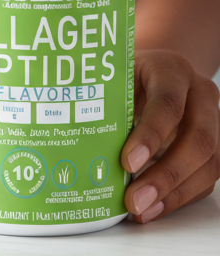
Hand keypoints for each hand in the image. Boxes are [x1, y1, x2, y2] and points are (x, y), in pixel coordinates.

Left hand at [122, 49, 219, 222]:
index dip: (150, 135)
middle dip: (166, 174)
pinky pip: (206, 178)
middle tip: (134, 199)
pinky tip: (154, 208)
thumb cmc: (128, 74)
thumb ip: (105, 98)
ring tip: (141, 210)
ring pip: (208, 163)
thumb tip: (74, 134)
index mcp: (172, 69)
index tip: (127, 162)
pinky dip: (180, 196)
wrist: (157, 71)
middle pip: (197, 139)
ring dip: (174, 192)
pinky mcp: (216, 146)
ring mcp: (214, 120)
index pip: (168, 103)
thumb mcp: (116, 74)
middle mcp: (200, 94)